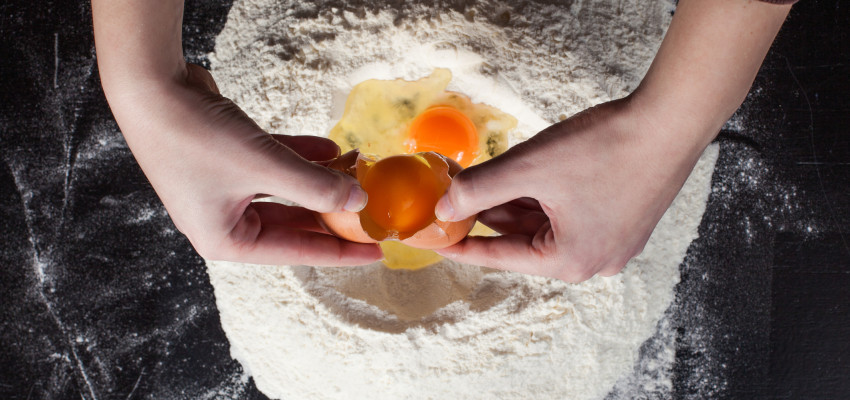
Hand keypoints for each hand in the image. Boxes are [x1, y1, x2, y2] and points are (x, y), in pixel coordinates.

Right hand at [108, 63, 381, 265]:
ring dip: (319, 180)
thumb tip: (357, 200)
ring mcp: (225, 190)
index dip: (340, 251)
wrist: (151, 87)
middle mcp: (224, 220)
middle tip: (372, 214)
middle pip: (293, 224)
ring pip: (286, 192)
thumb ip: (315, 187)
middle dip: (333, 213)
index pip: (296, 252)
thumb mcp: (264, 167)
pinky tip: (331, 148)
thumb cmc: (195, 137)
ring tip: (356, 171)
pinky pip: (274, 167)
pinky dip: (301, 158)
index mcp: (226, 239)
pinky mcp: (227, 161)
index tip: (375, 251)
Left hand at [433, 97, 706, 281]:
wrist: (671, 120)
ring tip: (485, 182)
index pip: (499, 257)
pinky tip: (524, 178)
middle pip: (523, 241)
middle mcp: (593, 262)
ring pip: (546, 227)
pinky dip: (543, 200)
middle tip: (456, 197)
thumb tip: (444, 206)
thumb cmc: (606, 146)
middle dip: (489, 216)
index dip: (461, 244)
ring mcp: (613, 244)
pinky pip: (569, 218)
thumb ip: (480, 189)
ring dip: (515, 205)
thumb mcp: (530, 167)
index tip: (435, 241)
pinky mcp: (624, 222)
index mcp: (570, 261)